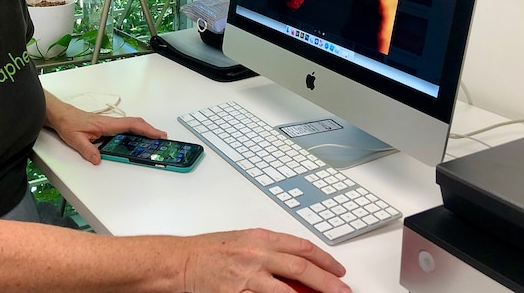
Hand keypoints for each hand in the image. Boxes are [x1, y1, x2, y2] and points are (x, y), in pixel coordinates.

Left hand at [44, 91, 165, 163]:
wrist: (61, 115)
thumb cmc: (68, 124)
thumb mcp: (76, 139)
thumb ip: (87, 150)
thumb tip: (98, 160)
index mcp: (107, 124)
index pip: (131, 125)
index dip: (146, 130)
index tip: (158, 135)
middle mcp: (111, 122)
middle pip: (136, 123)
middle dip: (151, 130)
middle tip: (163, 138)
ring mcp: (110, 124)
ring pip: (132, 125)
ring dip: (144, 130)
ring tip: (155, 139)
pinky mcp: (107, 126)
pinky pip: (125, 128)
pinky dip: (136, 131)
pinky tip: (138, 138)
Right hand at [183, 228, 350, 292]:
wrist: (180, 262)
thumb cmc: (207, 251)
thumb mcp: (243, 242)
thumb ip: (269, 252)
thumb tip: (297, 267)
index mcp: (259, 237)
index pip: (301, 246)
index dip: (324, 259)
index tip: (338, 270)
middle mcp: (256, 254)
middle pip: (301, 267)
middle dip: (327, 281)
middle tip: (343, 291)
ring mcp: (247, 276)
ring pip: (287, 290)